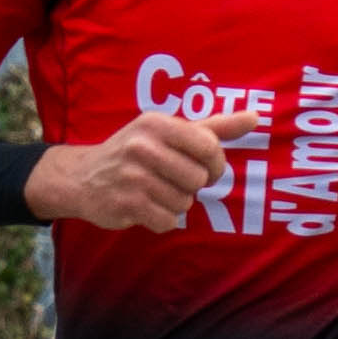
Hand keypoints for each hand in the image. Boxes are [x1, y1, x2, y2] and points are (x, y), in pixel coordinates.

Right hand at [29, 108, 265, 231]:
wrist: (82, 177)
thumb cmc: (136, 151)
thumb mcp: (170, 132)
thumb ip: (214, 127)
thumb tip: (255, 116)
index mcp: (157, 124)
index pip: (210, 147)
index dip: (214, 164)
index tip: (204, 168)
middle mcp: (143, 146)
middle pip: (199, 179)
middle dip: (191, 186)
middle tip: (171, 180)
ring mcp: (132, 176)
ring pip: (184, 203)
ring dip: (175, 203)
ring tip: (154, 191)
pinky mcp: (125, 204)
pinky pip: (167, 221)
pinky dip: (161, 219)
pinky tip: (144, 206)